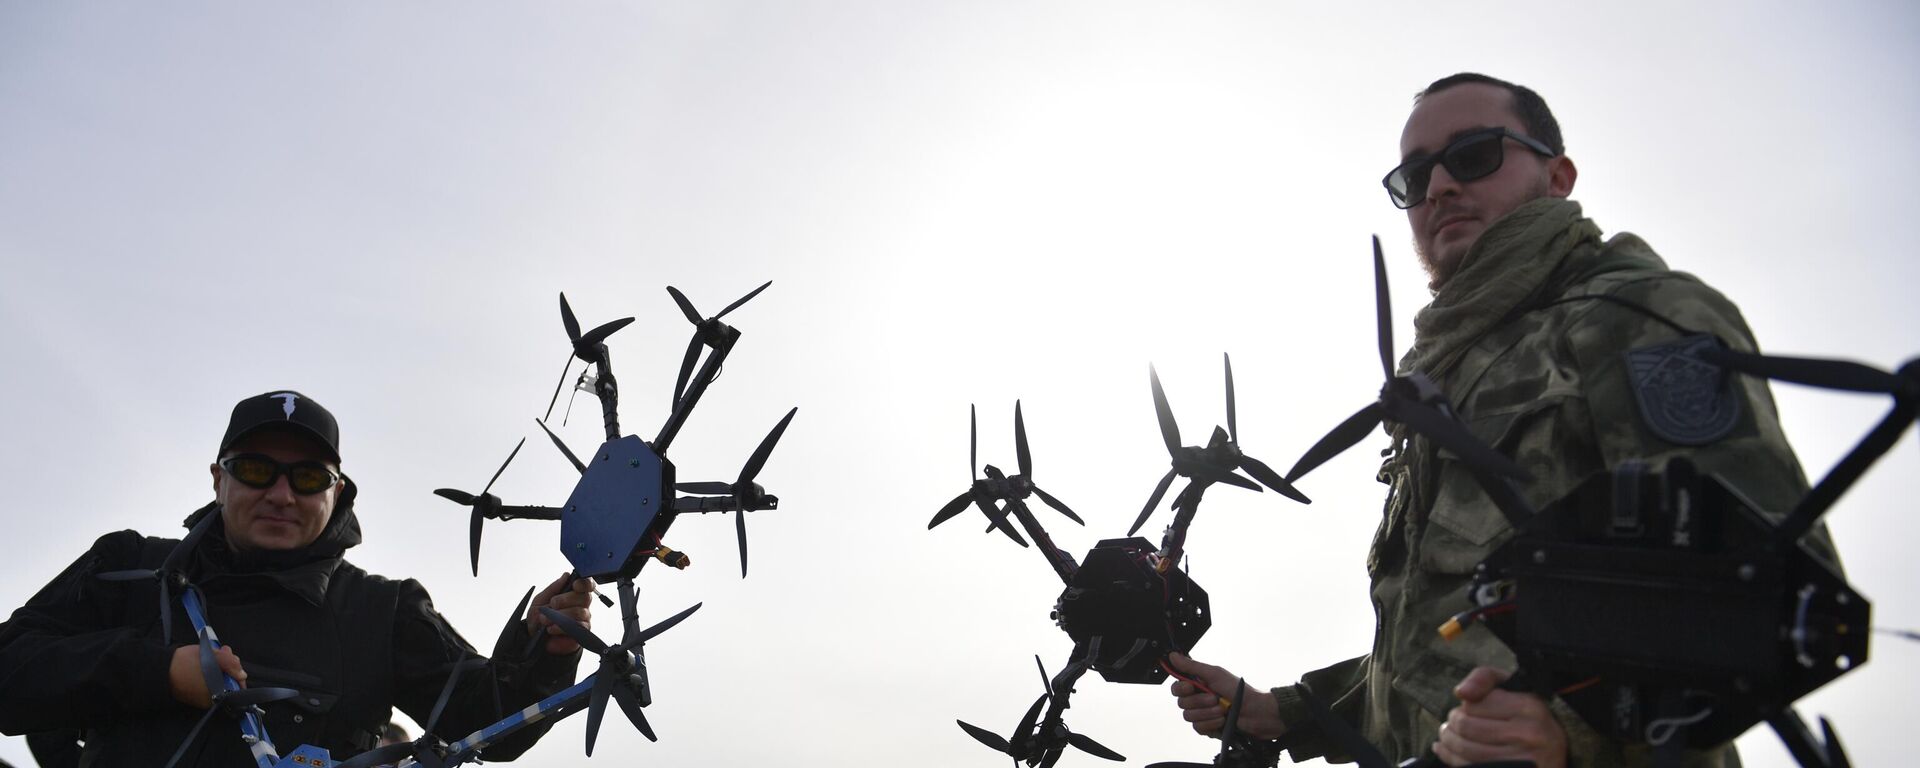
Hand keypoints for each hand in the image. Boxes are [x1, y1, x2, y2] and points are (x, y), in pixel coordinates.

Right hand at [168, 644, 245, 708]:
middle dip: (229, 665)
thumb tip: (242, 675)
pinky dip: (210, 673)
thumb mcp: (213, 656)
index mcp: (218, 693)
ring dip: (220, 666)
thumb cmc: (185, 663)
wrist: (161, 670)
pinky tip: (207, 662)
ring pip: (220, 680)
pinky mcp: (196, 696)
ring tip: (213, 654)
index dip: (237, 671)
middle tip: (222, 652)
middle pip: (230, 681)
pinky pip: (210, 684)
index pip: (238, 686)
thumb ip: (231, 664)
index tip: (232, 661)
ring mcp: (204, 699)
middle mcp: (213, 700)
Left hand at [525, 572, 596, 654]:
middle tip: (552, 604)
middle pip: (585, 597)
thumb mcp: (540, 600)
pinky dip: (561, 627)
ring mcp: (583, 620)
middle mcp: (581, 606)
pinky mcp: (581, 633)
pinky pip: (577, 627)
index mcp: (573, 594)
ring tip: (545, 619)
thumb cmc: (539, 618)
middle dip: (566, 599)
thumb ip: (553, 588)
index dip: (584, 583)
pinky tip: (551, 628)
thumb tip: (566, 575)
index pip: (588, 585)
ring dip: (559, 615)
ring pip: (580, 612)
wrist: (534, 638)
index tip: (574, 585)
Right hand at [1166, 652, 1286, 739]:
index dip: (1181, 688)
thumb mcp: (1215, 674)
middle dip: (1200, 702)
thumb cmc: (1240, 691)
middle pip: (1182, 704)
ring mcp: (1203, 714)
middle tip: (1215, 698)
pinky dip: (1211, 724)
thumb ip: (1192, 666)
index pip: (1176, 688)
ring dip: (1207, 713)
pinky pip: (1198, 728)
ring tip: (1222, 710)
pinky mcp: (1208, 728)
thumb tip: (1173, 656)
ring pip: (1189, 717)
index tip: (1191, 687)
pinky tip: (1222, 721)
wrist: (1256, 713)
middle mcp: (1198, 699)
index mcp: (1198, 685)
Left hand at [1434, 666, 1565, 767]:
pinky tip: (1447, 751)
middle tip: (1452, 723)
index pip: (1473, 704)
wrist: (1556, 752)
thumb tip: (1461, 692)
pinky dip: (1452, 758)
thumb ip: (1484, 678)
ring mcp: (1521, 759)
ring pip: (1465, 748)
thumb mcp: (1513, 688)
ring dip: (1448, 741)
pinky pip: (1470, 766)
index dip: (1464, 707)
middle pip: (1466, 726)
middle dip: (1453, 724)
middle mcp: (1529, 734)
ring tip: (1448, 736)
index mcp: (1529, 706)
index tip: (1467, 709)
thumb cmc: (1527, 716)